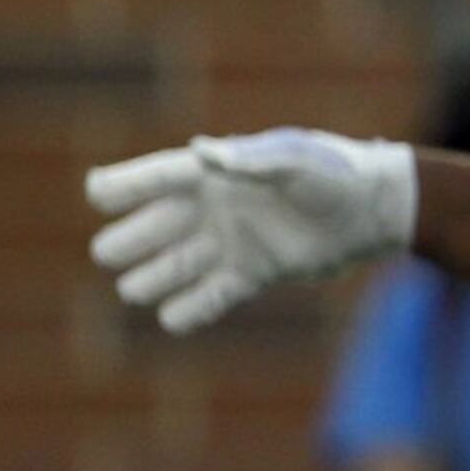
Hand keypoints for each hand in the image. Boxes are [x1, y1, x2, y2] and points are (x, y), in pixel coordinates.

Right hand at [84, 128, 415, 331]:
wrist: (372, 212)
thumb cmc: (333, 175)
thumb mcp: (293, 162)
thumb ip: (248, 161)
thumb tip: (201, 152)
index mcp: (216, 174)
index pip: (155, 178)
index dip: (123, 185)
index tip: (96, 194)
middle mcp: (214, 209)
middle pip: (151, 228)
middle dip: (128, 241)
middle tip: (112, 254)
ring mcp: (229, 244)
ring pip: (172, 267)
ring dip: (151, 280)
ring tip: (136, 290)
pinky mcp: (251, 274)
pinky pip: (209, 298)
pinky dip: (190, 311)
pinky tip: (173, 319)